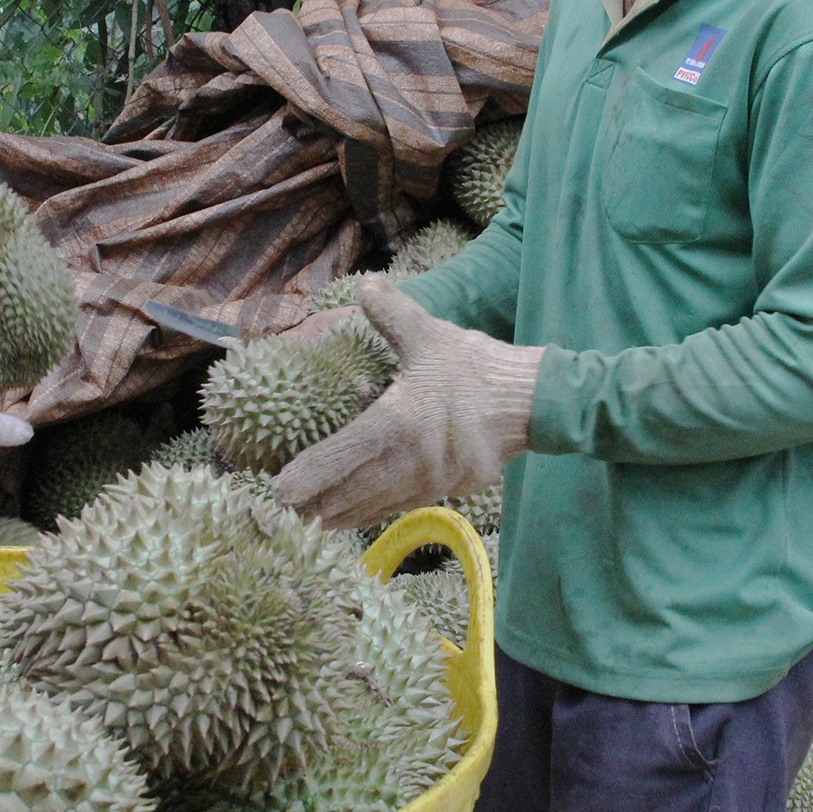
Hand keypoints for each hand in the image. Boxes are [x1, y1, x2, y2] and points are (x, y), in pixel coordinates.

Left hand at [272, 276, 542, 528]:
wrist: (533, 402)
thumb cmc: (476, 369)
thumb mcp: (431, 336)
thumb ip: (393, 313)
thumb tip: (365, 283)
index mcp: (397, 424)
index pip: (341, 456)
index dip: (308, 477)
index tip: (279, 493)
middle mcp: (409, 463)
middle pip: (351, 494)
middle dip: (315, 508)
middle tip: (281, 519)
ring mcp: (432, 482)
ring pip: (376, 506)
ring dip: (342, 517)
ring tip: (311, 527)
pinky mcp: (451, 490)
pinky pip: (402, 506)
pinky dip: (374, 512)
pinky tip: (359, 516)